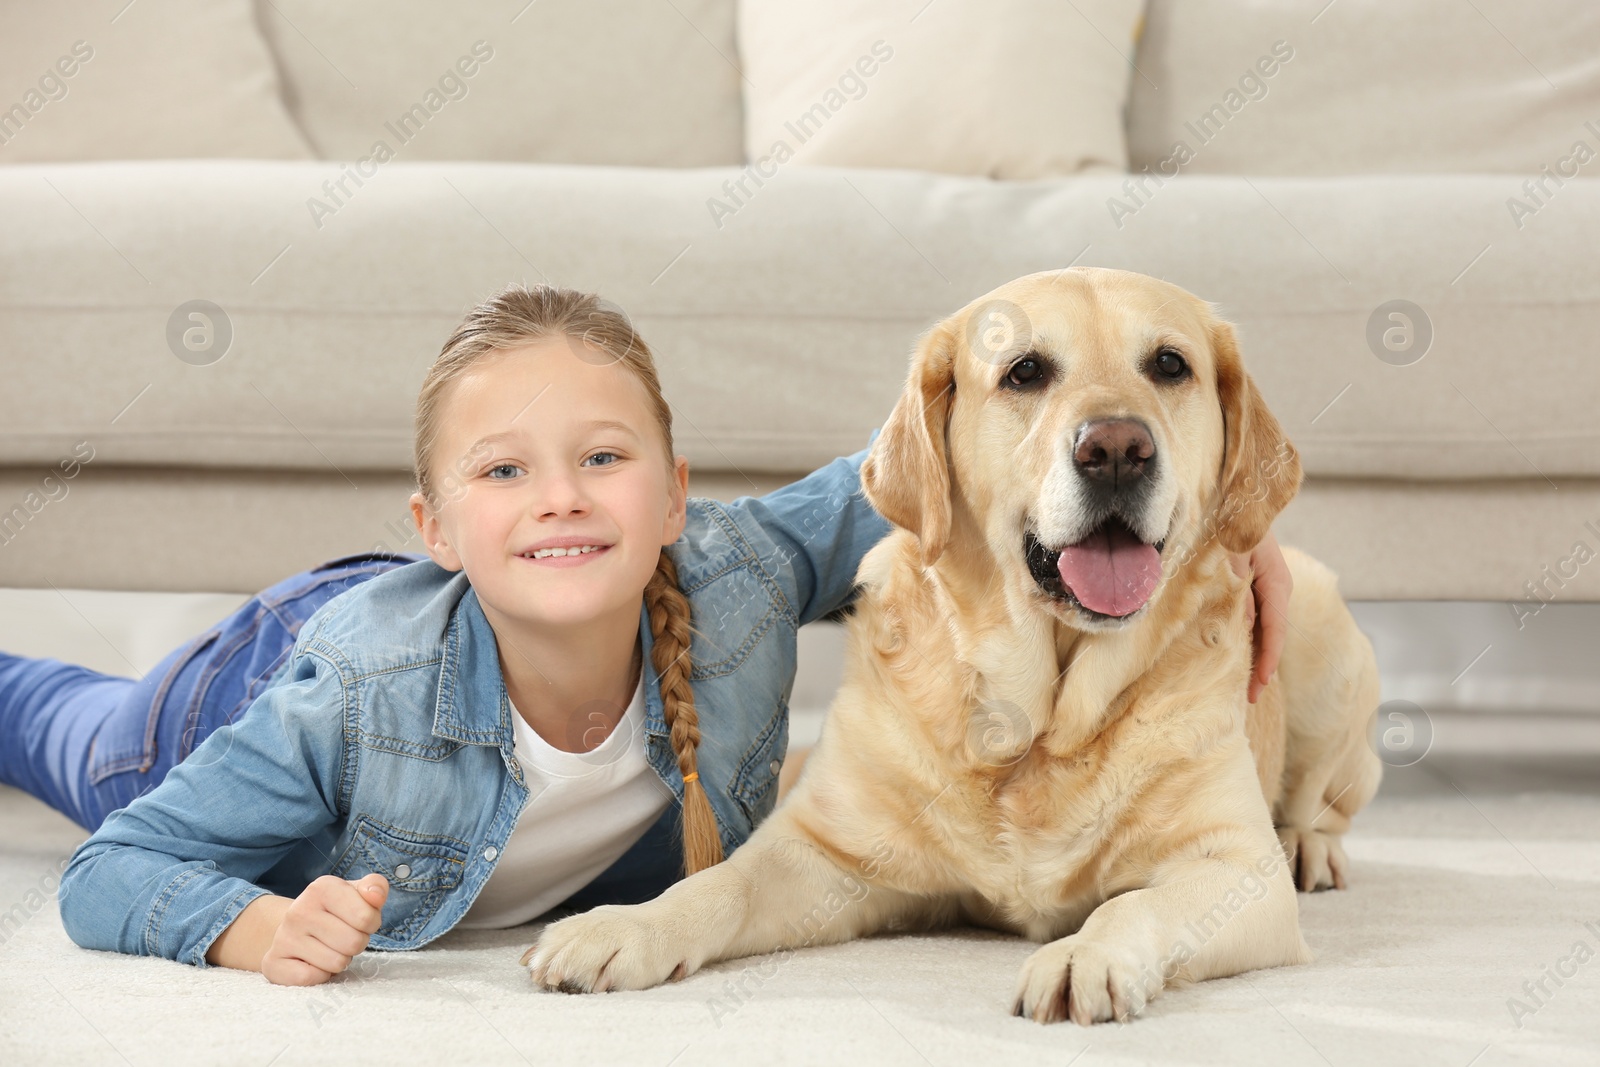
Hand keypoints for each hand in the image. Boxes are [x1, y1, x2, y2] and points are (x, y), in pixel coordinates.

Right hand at [261, 873, 387, 985]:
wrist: (297, 928)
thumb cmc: (337, 911)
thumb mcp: (358, 892)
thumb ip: (375, 886)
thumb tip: (376, 895)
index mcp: (322, 888)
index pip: (366, 917)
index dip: (371, 923)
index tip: (359, 920)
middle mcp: (298, 910)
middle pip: (353, 943)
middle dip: (357, 943)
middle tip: (344, 936)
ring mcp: (282, 937)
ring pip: (336, 963)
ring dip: (340, 960)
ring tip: (329, 947)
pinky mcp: (272, 963)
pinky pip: (312, 978)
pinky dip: (321, 975)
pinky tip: (313, 961)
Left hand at [1228, 528, 1290, 703]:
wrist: (1240, 505)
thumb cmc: (1233, 526)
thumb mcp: (1230, 556)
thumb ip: (1236, 590)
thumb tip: (1243, 627)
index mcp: (1276, 583)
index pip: (1275, 629)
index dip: (1268, 658)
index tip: (1260, 684)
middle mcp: (1278, 591)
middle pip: (1273, 637)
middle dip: (1263, 668)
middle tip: (1250, 699)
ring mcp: (1270, 592)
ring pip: (1265, 632)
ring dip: (1256, 658)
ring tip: (1246, 689)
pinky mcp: (1258, 591)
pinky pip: (1257, 622)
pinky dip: (1251, 642)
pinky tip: (1243, 660)